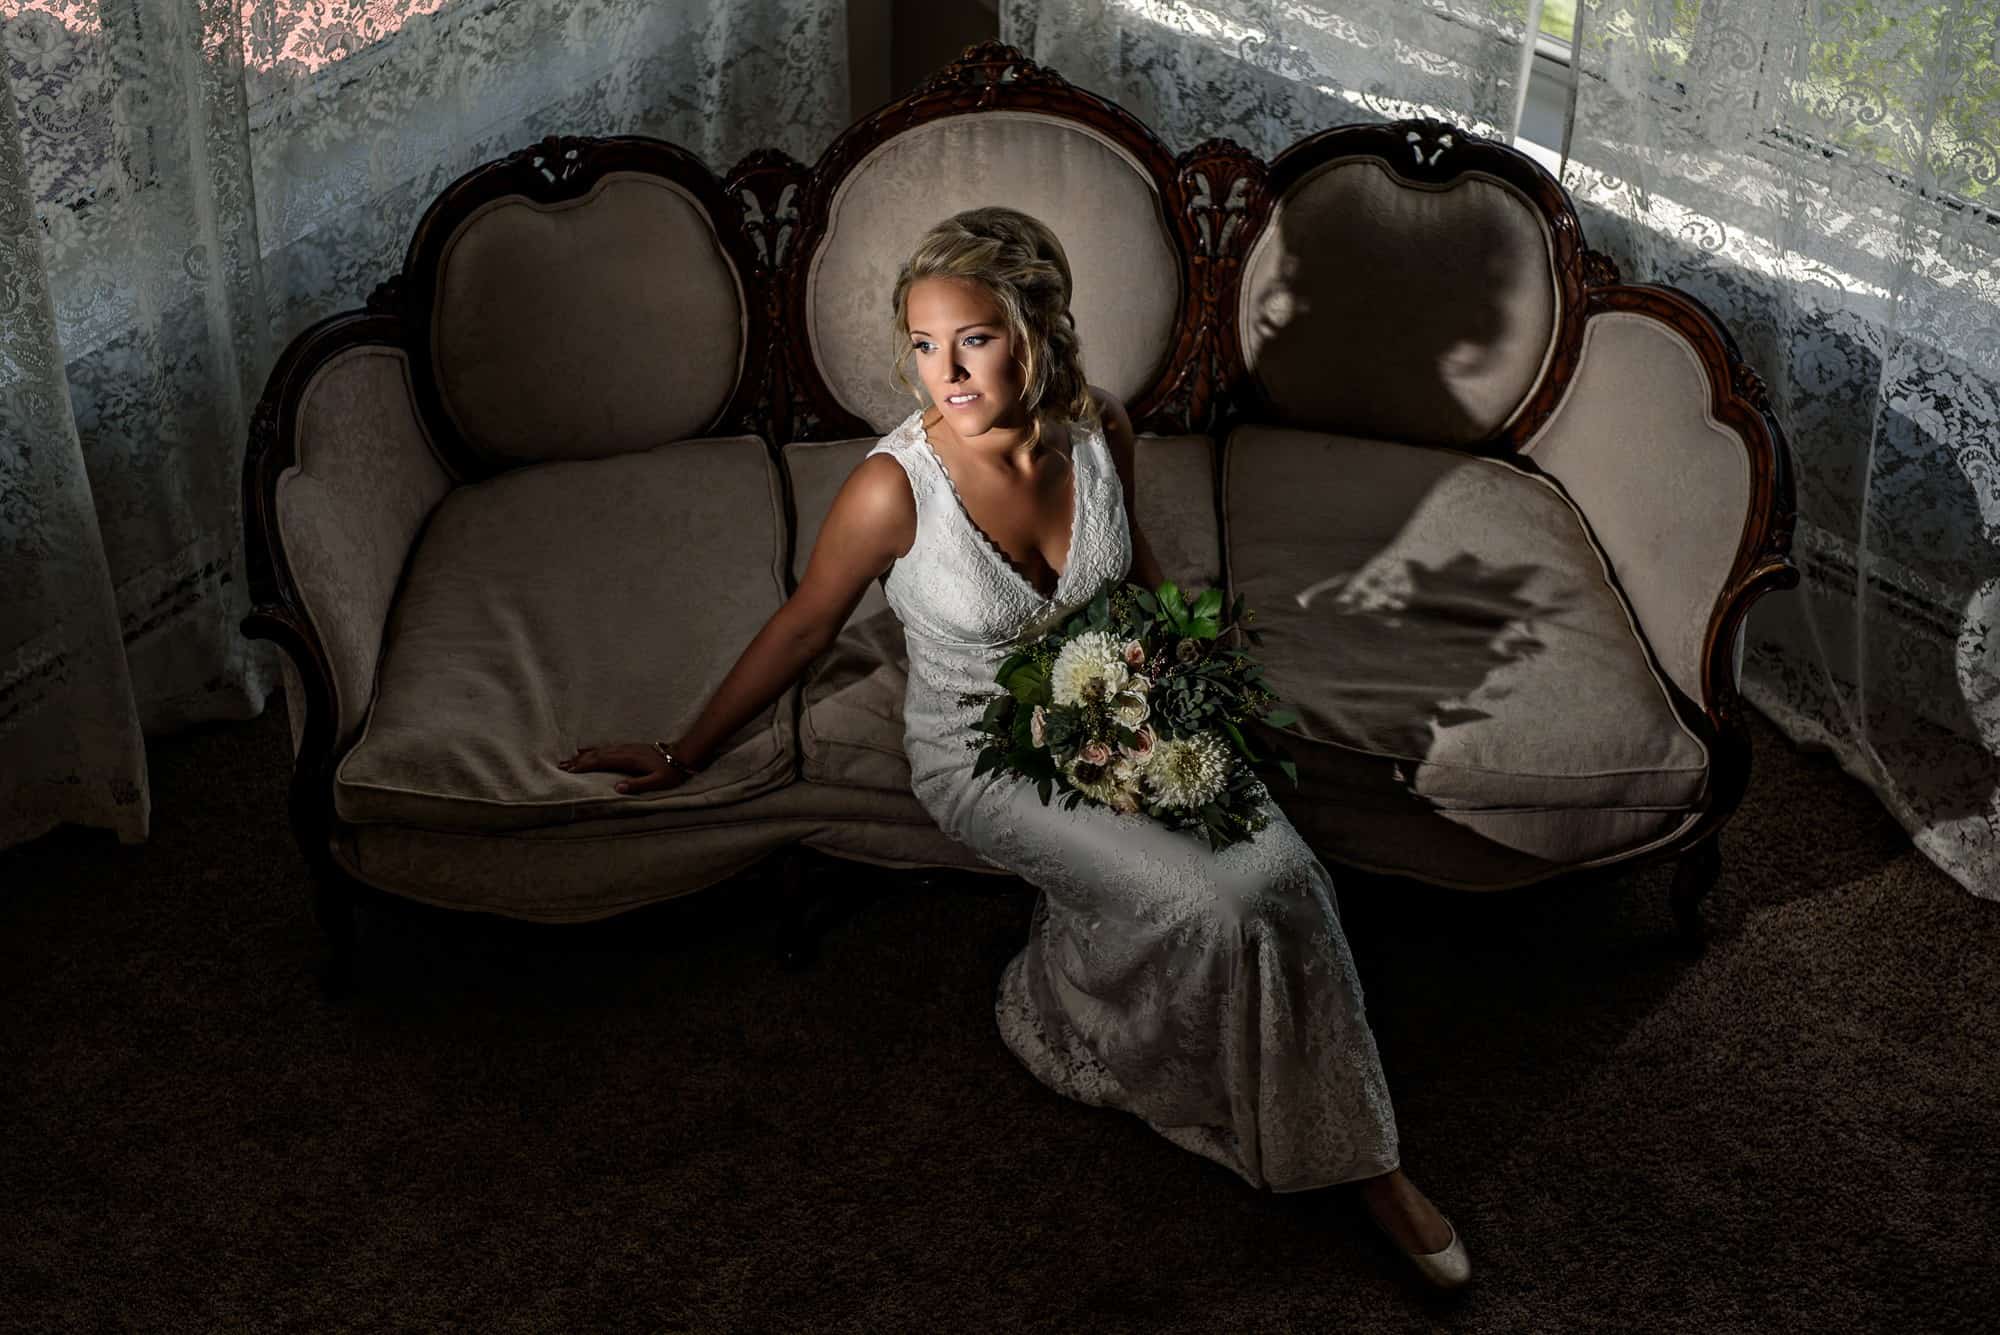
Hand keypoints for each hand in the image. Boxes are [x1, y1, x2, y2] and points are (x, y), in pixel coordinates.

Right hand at [558, 742, 694, 794]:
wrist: (683, 755)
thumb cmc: (671, 771)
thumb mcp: (658, 782)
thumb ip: (638, 785)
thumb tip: (617, 788)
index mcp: (628, 759)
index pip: (601, 762)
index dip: (584, 766)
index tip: (569, 771)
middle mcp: (624, 751)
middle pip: (596, 755)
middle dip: (578, 761)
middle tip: (561, 767)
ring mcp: (626, 748)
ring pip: (599, 750)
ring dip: (582, 755)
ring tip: (567, 760)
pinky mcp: (629, 748)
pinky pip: (606, 748)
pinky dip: (593, 750)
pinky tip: (586, 750)